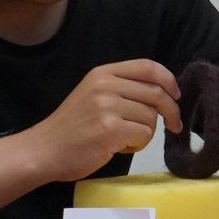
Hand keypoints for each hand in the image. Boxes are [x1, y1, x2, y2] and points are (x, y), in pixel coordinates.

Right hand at [29, 60, 180, 181]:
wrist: (42, 151)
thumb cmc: (72, 128)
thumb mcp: (94, 95)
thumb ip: (124, 89)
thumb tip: (165, 93)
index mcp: (103, 73)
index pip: (148, 67)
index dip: (169, 80)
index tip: (176, 95)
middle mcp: (105, 85)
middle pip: (156, 93)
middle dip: (171, 111)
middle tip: (174, 125)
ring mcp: (107, 107)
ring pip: (151, 117)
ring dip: (146, 132)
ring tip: (124, 138)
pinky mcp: (109, 129)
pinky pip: (144, 135)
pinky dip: (137, 145)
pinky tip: (118, 147)